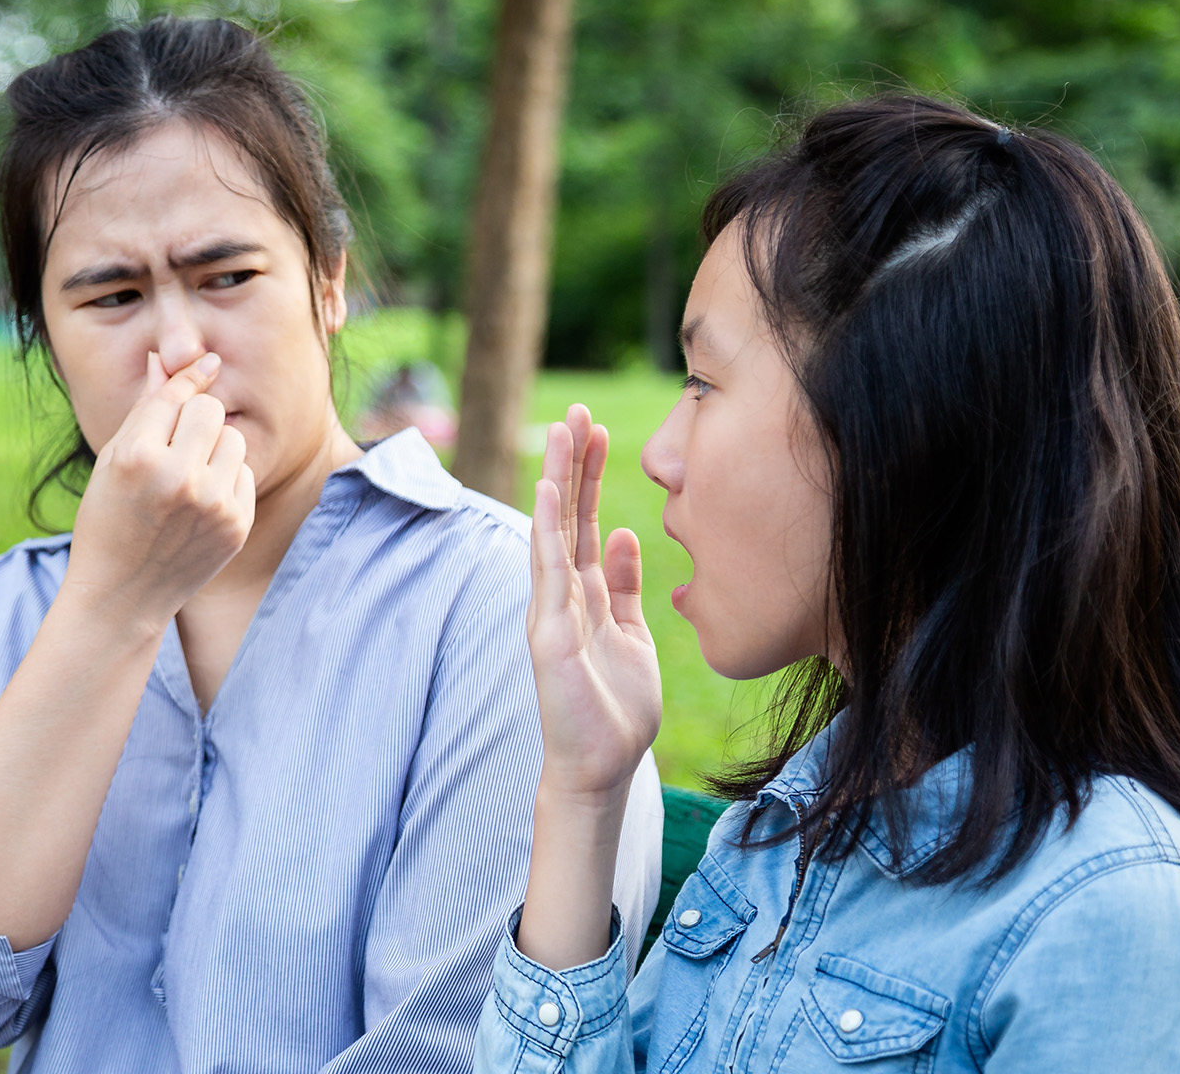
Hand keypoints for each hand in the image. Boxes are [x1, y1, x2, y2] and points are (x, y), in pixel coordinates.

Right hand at [61, 351, 255, 627]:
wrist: (121, 596)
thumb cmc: (108, 520)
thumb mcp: (112, 460)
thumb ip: (146, 408)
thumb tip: (167, 358)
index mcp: (136, 456)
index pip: (176, 395)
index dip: (190, 377)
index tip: (207, 362)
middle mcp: (177, 477)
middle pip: (211, 410)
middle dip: (196, 421)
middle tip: (175, 448)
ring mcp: (212, 504)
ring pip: (234, 440)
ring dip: (215, 450)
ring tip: (187, 478)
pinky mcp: (236, 526)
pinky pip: (246, 474)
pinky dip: (226, 482)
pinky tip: (199, 508)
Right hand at [527, 404, 662, 806]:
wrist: (600, 769)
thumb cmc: (616, 710)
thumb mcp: (634, 636)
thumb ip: (628, 588)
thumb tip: (630, 535)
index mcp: (586, 594)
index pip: (586, 522)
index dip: (591, 476)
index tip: (599, 430)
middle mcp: (563, 595)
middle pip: (566, 516)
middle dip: (572, 464)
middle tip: (578, 411)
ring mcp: (551, 611)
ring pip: (552, 532)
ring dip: (557, 480)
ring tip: (563, 431)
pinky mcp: (549, 633)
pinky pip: (547, 572)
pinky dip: (545, 529)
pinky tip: (547, 492)